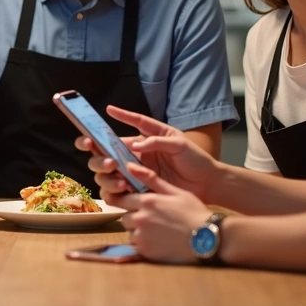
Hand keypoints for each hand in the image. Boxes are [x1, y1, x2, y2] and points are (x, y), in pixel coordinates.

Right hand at [75, 106, 220, 204]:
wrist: (207, 183)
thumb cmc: (195, 159)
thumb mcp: (179, 144)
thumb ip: (157, 141)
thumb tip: (136, 145)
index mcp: (144, 140)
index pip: (123, 128)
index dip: (112, 121)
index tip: (104, 113)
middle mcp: (134, 156)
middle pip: (104, 154)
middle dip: (98, 156)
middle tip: (108, 161)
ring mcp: (134, 174)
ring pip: (106, 173)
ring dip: (106, 174)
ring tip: (119, 177)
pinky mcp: (138, 190)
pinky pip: (116, 192)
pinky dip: (113, 190)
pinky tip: (121, 188)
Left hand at [115, 163, 213, 263]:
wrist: (207, 239)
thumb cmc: (194, 212)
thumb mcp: (175, 192)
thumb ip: (151, 179)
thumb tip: (130, 166)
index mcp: (147, 201)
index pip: (122, 199)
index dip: (126, 201)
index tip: (131, 204)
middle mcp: (140, 218)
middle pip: (124, 217)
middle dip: (133, 217)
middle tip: (150, 219)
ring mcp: (142, 237)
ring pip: (130, 232)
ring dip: (138, 231)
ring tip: (157, 231)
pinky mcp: (146, 252)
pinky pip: (137, 246)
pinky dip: (144, 244)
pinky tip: (159, 242)